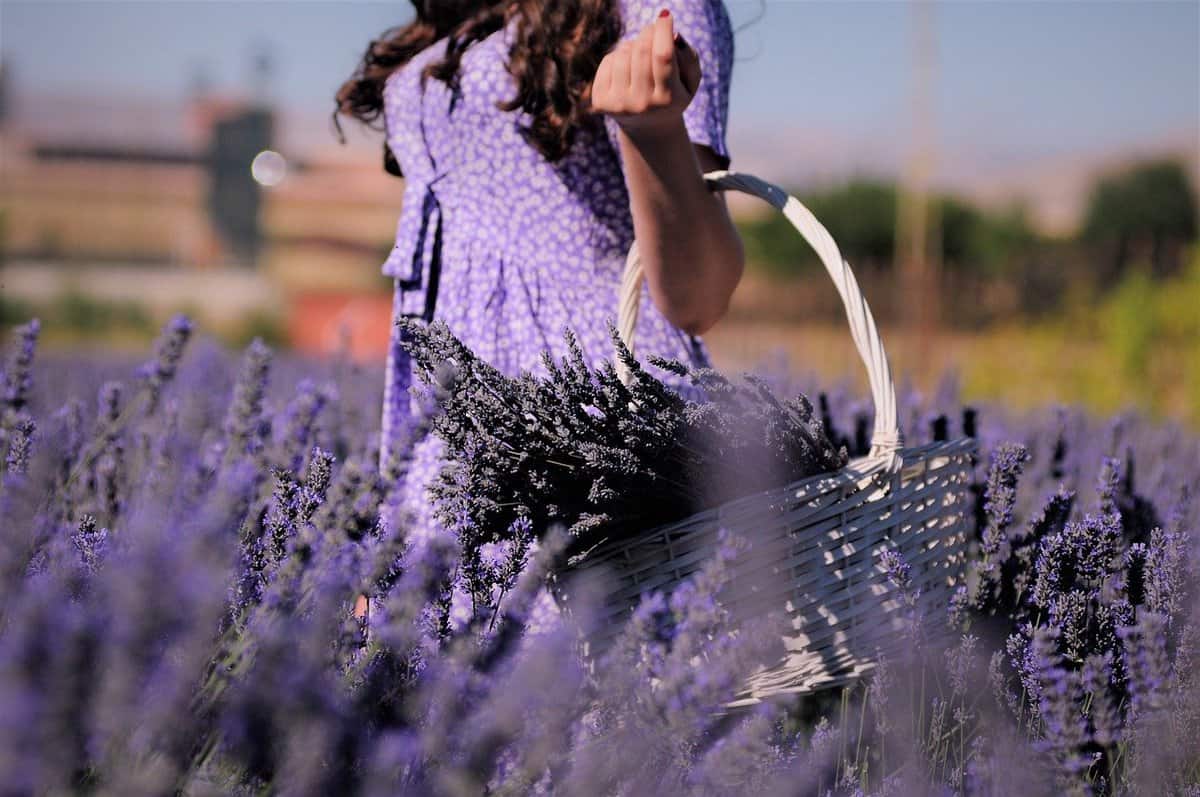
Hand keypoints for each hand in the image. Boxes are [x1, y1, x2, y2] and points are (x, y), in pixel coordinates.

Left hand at [588, 9, 701, 138]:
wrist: (647, 127)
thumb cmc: (672, 95)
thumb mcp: (690, 82)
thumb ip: (689, 58)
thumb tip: (673, 35)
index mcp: (668, 99)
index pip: (663, 56)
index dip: (663, 31)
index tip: (665, 16)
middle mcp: (642, 104)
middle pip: (642, 51)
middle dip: (649, 33)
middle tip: (654, 30)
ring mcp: (619, 104)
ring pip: (623, 54)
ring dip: (633, 45)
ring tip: (641, 55)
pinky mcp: (600, 102)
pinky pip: (609, 60)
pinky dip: (619, 56)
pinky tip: (627, 68)